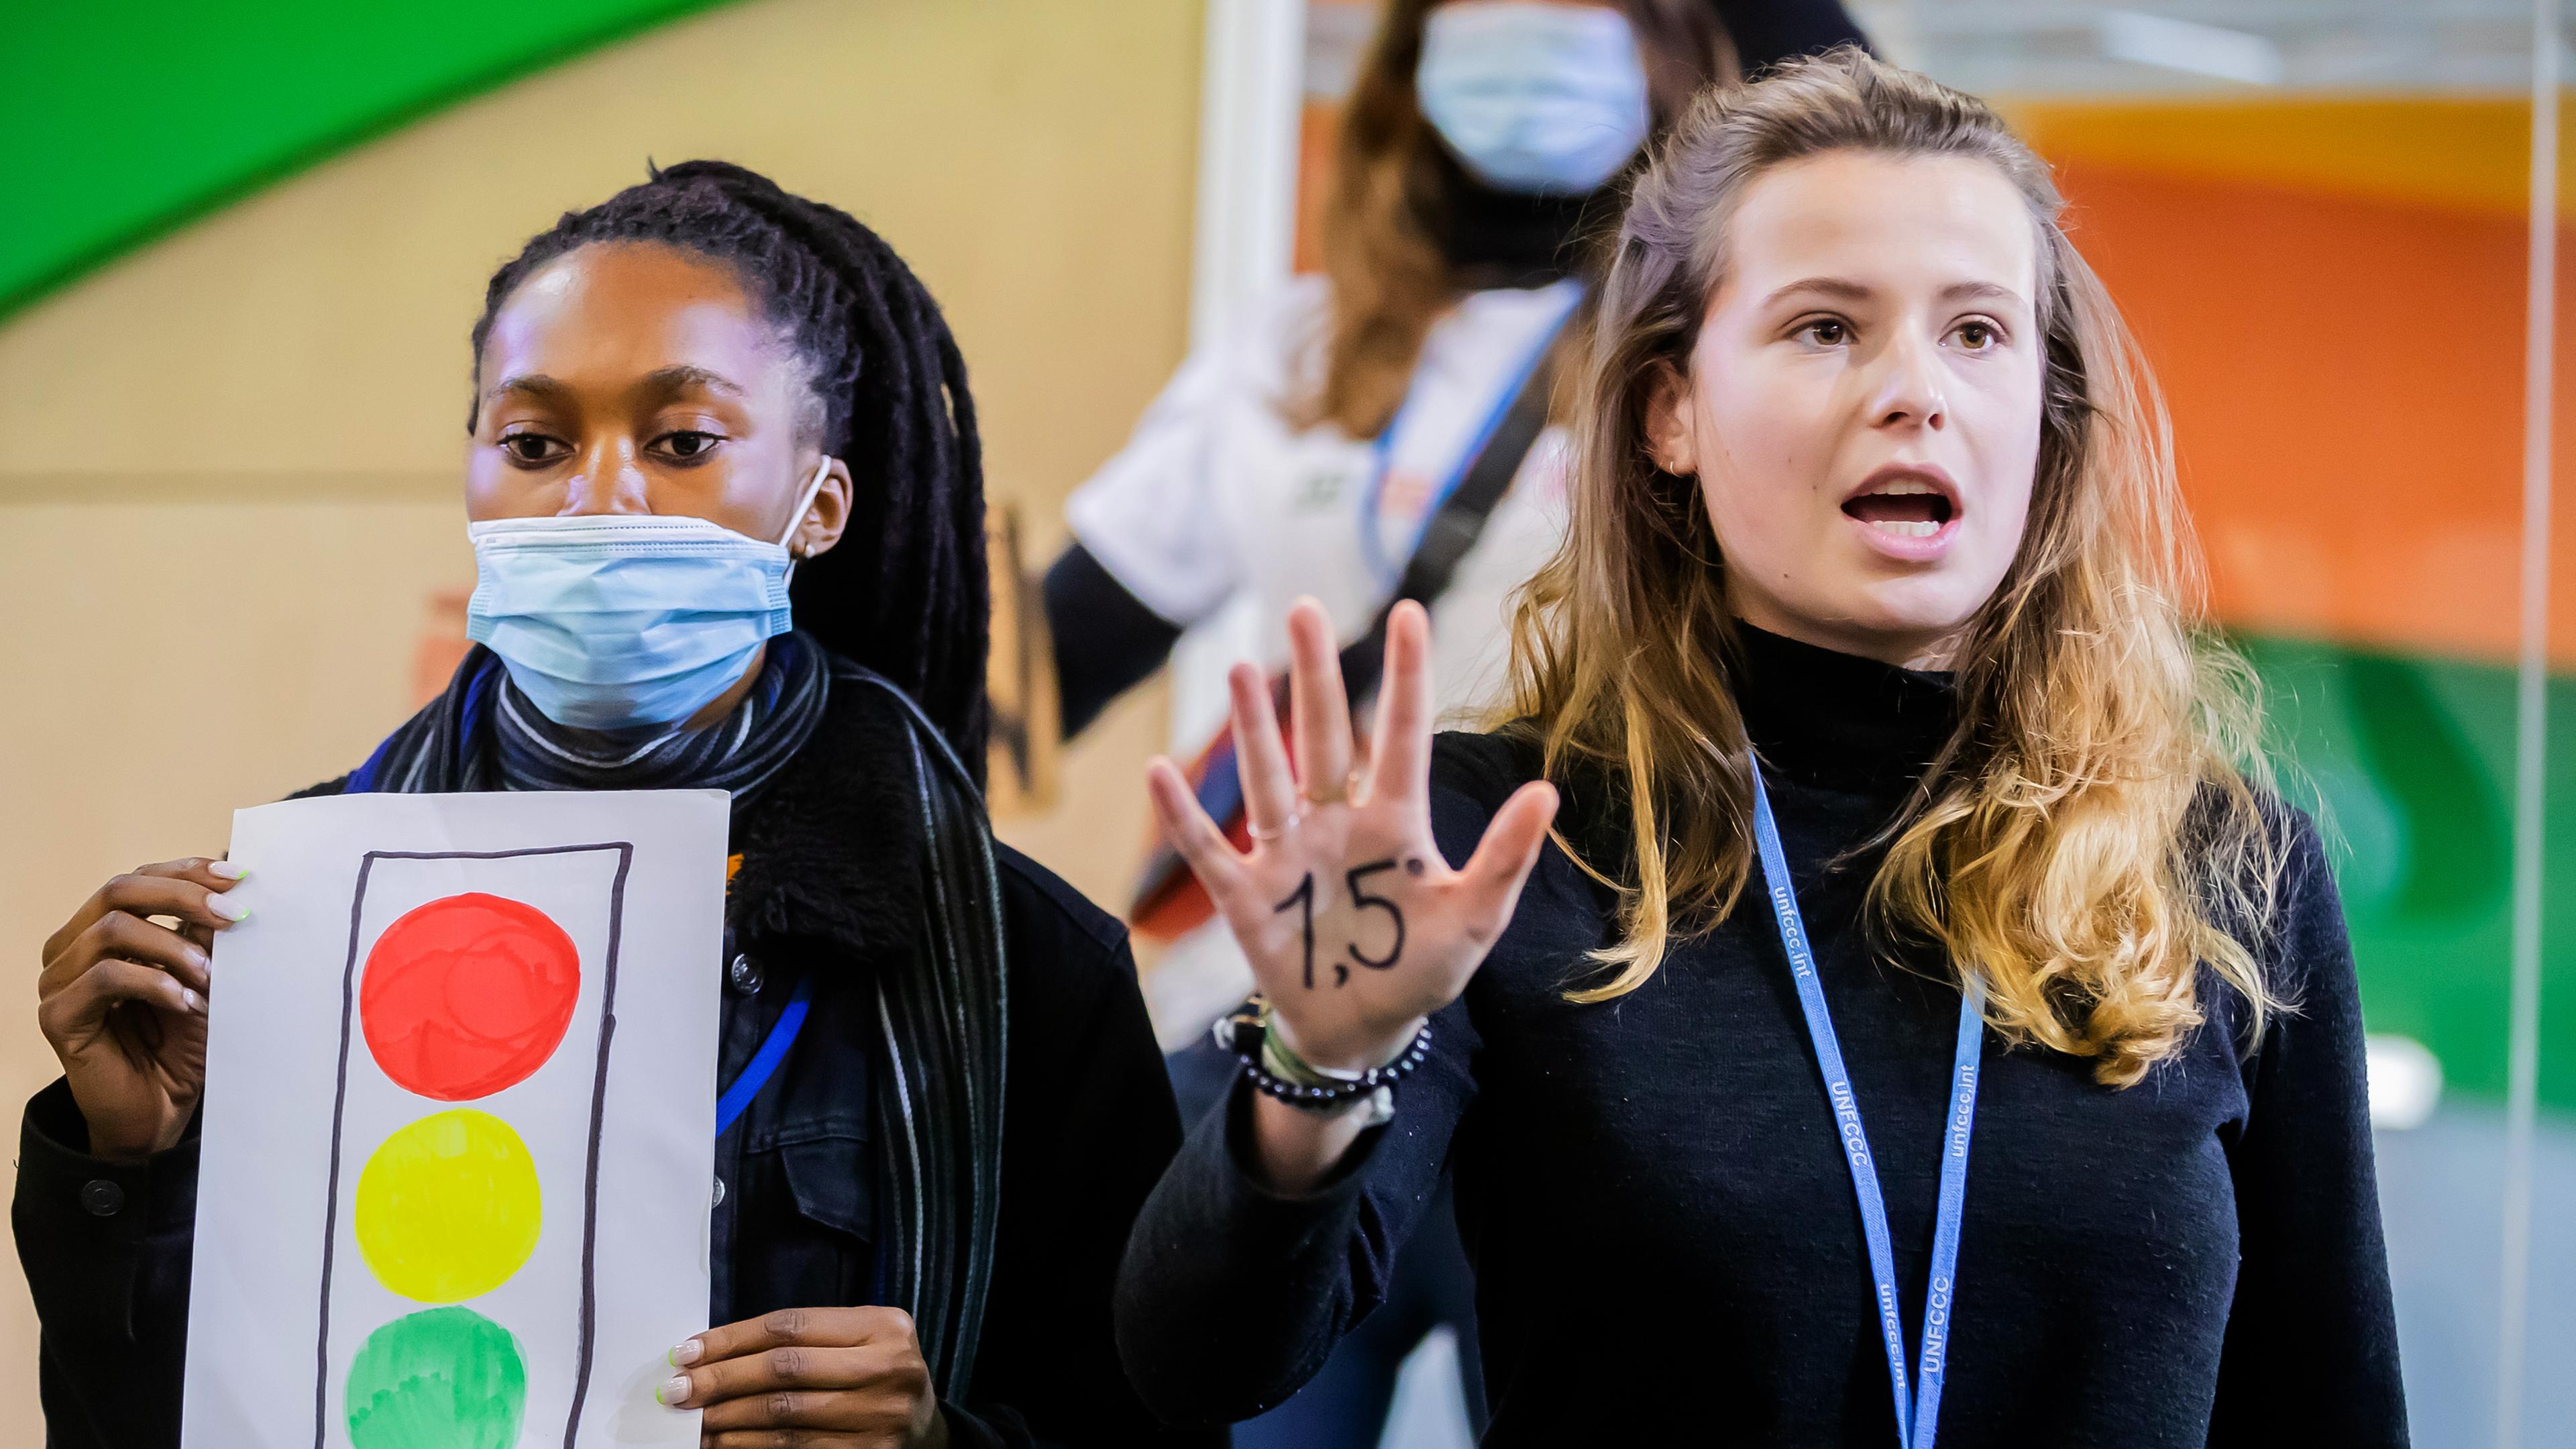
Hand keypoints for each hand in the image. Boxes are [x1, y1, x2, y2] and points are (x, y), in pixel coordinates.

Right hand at [37, 858, 246, 1159]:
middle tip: (234, 915)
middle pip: (119, 891)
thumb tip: (232, 884)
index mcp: (99, 930)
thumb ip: (205, 933)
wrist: (161, 1109)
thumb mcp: (203, 977)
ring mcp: (58, 981)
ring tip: (210, 976)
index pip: (137, 880)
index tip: (239, 877)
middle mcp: (70, 949)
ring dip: (173, 947)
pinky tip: (187, 1003)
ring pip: (113, 930)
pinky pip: (106, 978)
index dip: (186, 872)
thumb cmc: (181, 1043)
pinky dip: (156, 983)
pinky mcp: (58, 1016)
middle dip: (184, 896)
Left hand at [662, 1306, 945, 1447]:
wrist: (924, 1428)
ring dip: (729, 1418)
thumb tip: (710, 1354)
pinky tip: (725, 1444)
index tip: (687, 1352)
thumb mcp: (857, 1340)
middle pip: (785, 1369)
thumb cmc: (875, 1374)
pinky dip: (751, 1448)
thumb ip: (801, 1340)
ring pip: (785, 1416)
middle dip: (722, 1379)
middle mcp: (889, 1369)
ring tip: (695, 1420)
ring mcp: (881, 1418)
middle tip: (677, 1389)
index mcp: (884, 1327)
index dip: (732, 1339)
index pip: (791, 1326)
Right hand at [1145, 598, 1556, 1074]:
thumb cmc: (1421, 970)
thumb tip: (1547, 792)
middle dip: (1315, 677)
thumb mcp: (1474, 920)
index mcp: (1396, 824)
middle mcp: (1338, 824)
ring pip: (1268, 779)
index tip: (1410, 611)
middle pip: (1324, 738)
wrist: (1362, 1031)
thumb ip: (1504, 858)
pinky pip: (1208, 850)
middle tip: (1305, 609)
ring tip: (1237, 669)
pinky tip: (1159, 771)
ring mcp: (1289, 856)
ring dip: (1252, 729)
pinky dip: (1183, 816)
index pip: (1402, 736)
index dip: (1406, 677)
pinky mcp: (1247, 897)